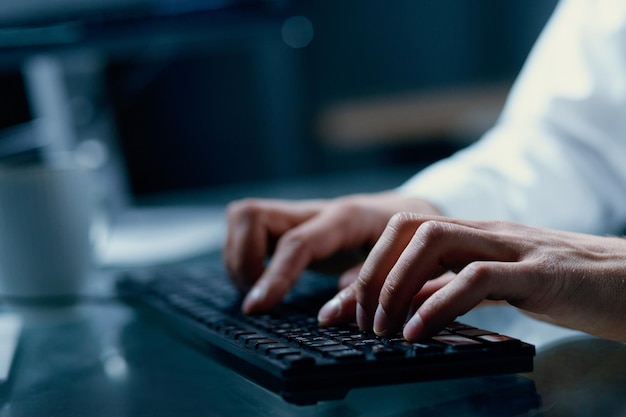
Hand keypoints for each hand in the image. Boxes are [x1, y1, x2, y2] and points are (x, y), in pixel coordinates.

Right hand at [223, 192, 441, 313]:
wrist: (414, 215)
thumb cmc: (410, 243)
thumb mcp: (400, 266)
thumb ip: (366, 289)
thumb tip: (327, 316)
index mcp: (345, 218)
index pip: (297, 242)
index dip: (274, 276)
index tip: (256, 308)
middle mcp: (315, 210)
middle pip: (250, 215)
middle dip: (241, 259)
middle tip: (257, 297)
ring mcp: (301, 214)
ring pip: (243, 218)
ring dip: (237, 258)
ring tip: (258, 292)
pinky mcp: (292, 224)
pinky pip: (249, 229)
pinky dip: (244, 256)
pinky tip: (262, 280)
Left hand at [318, 213, 625, 341]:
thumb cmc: (567, 286)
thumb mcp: (497, 286)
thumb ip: (452, 290)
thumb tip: (405, 307)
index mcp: (475, 234)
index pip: (403, 234)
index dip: (364, 269)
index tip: (337, 309)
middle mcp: (487, 232)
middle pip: (408, 229)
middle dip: (371, 274)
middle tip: (356, 321)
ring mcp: (513, 247)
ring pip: (433, 241)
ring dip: (395, 286)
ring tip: (382, 329)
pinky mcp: (541, 272)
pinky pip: (476, 278)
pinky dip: (437, 305)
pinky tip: (416, 333)